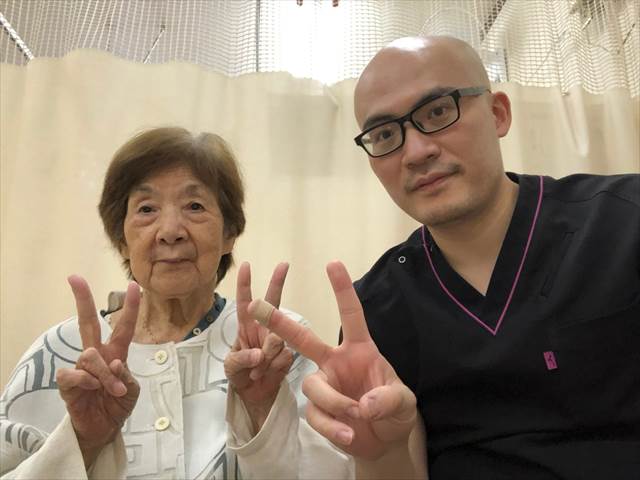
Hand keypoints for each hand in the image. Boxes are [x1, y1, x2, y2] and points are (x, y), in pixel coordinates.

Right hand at [56, 275, 140, 466]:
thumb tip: (115, 363)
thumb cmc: (118, 406)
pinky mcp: (67, 383)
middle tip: (75, 278)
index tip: (134, 285)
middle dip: (82, 299)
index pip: (123, 326)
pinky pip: (74, 373)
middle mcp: (97, 355)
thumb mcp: (133, 390)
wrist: (103, 430)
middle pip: (88, 322)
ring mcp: (81, 367)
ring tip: (114, 390)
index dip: (130, 306)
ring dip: (105, 374)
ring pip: (89, 355)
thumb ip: (127, 375)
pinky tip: (93, 389)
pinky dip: (87, 381)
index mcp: (116, 353)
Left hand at [224, 262, 293, 431]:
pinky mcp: (287, 355)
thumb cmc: (239, 375)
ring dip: (265, 357)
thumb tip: (259, 354)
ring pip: (278, 338)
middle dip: (277, 282)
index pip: (245, 302)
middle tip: (283, 264)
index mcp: (246, 327)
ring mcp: (277, 341)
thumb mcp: (231, 367)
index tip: (246, 266)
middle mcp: (264, 329)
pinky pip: (284, 357)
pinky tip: (267, 373)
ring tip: (256, 370)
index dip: (245, 284)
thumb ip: (242, 358)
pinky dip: (272, 367)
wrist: (254, 396)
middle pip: (273, 303)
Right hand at [249, 261, 417, 460]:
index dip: (342, 290)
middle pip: (303, 340)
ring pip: (311, 385)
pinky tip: (349, 435)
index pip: (350, 316)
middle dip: (280, 323)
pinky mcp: (318, 412)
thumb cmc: (394, 411)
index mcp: (359, 350)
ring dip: (333, 402)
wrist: (385, 441)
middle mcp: (335, 362)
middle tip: (257, 306)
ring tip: (356, 417)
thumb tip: (361, 404)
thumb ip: (387, 399)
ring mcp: (325, 386)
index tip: (333, 263)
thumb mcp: (403, 403)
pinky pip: (314, 414)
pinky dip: (332, 427)